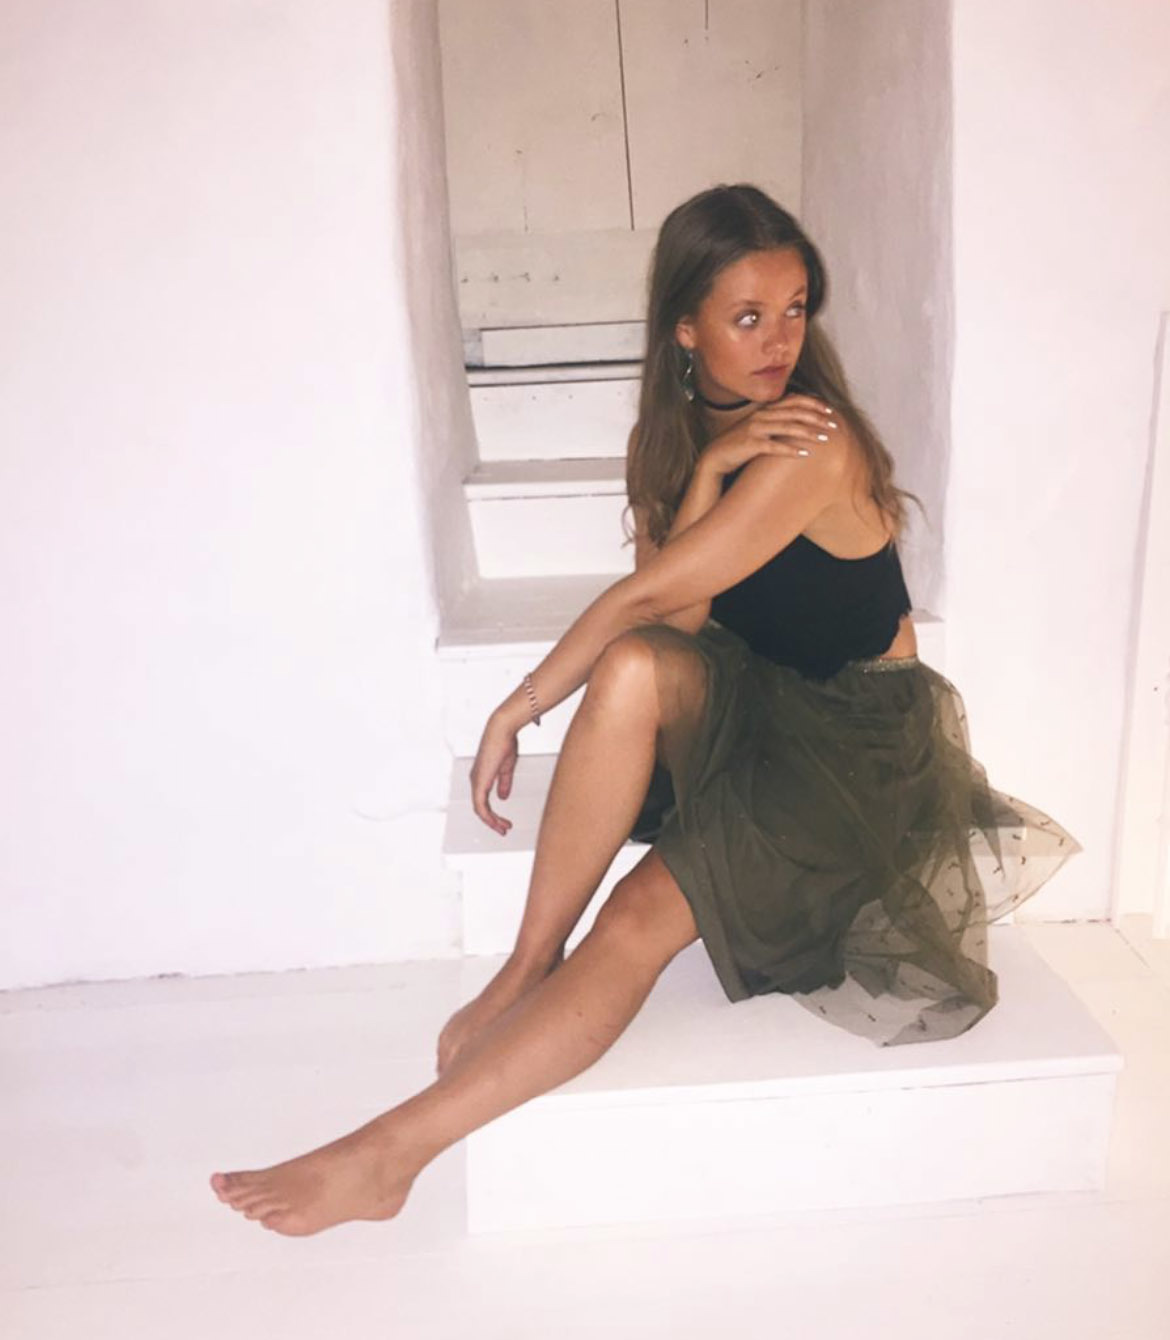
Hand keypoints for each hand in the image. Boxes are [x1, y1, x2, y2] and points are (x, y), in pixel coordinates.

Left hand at [470, 710, 519, 835]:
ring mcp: (476, 781)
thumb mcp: (506, 768)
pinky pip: (480, 806)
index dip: (493, 814)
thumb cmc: (505, 743)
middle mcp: (476, 780)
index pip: (483, 801)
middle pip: (481, 808)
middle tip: (504, 830)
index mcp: (481, 776)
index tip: (505, 822)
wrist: (502, 730)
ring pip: (480, 810)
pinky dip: (489, 816)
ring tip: (504, 828)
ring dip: (492, 821)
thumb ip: (504, 783)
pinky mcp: (479, 782)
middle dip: (493, 821)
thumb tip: (503, 797)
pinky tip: (497, 821)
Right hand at [700, 395, 838, 477]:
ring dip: (808, 433)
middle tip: (834, 426)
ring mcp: (755, 429)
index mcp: (765, 409)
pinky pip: (774, 446)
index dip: (813, 404)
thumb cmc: (739, 445)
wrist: (715, 457)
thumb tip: (797, 422)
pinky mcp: (750, 444)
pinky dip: (790, 449)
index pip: (794, 400)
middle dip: (817, 419)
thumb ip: (775, 422)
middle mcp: (761, 415)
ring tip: (825, 439)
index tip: (830, 411)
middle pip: (795, 413)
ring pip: (787, 427)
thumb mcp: (757, 428)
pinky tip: (804, 454)